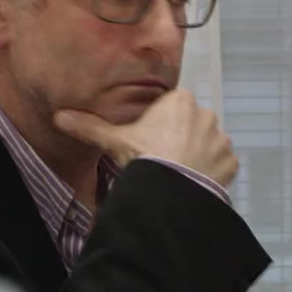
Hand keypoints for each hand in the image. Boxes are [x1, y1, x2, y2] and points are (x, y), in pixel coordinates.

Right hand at [53, 90, 237, 186]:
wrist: (170, 190)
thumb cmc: (145, 158)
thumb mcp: (113, 140)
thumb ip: (89, 126)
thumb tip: (60, 116)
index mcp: (180, 101)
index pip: (171, 108)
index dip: (160, 125)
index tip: (151, 140)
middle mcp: (207, 114)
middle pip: (191, 125)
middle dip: (180, 139)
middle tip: (162, 158)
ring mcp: (222, 139)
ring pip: (208, 144)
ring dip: (197, 155)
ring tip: (178, 172)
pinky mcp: (231, 162)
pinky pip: (222, 164)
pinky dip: (211, 173)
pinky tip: (194, 181)